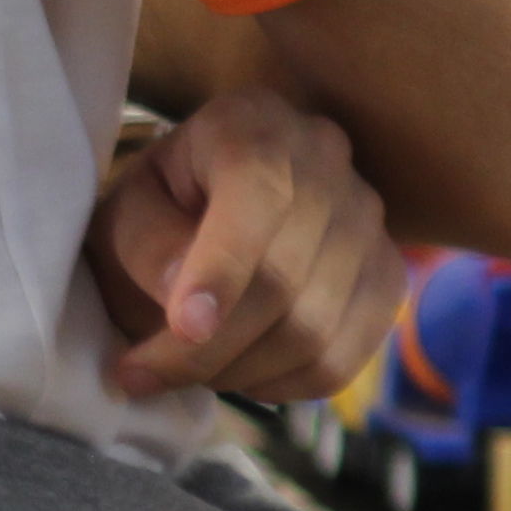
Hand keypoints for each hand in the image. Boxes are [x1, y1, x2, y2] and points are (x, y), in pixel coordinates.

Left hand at [88, 86, 409, 405]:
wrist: (210, 202)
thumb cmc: (159, 205)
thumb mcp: (123, 209)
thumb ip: (147, 244)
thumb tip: (190, 306)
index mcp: (252, 124)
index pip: (257, 193)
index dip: (223, 267)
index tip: (183, 328)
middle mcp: (326, 158)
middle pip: (282, 280)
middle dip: (205, 349)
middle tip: (141, 373)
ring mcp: (369, 216)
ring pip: (312, 330)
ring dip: (236, 372)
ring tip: (188, 369)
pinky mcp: (388, 274)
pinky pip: (341, 359)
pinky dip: (281, 386)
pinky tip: (240, 372)